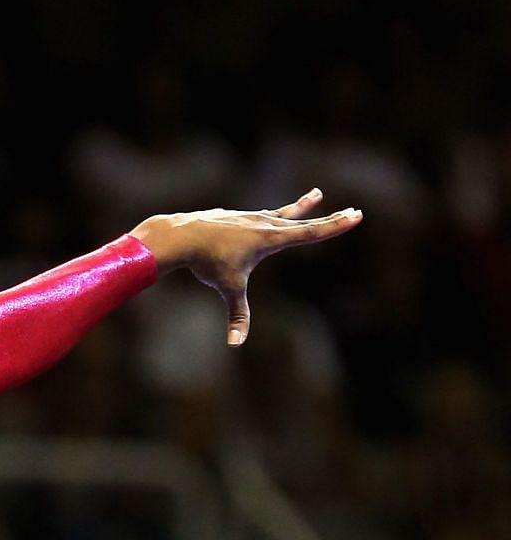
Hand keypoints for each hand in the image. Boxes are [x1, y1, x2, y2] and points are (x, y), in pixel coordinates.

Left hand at [135, 191, 361, 344]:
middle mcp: (264, 223)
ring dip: (301, 207)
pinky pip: (260, 217)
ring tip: (316, 195)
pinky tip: (266, 219)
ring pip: (282, 212)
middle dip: (329, 217)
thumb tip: (235, 343)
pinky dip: (269, 217)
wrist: (183, 235)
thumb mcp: (228, 288)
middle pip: (303, 220)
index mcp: (271, 237)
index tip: (356, 215)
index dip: (335, 226)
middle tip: (352, 210)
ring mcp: (250, 217)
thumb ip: (237, 314)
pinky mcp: (237, 217)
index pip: (310, 232)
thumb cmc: (208, 261)